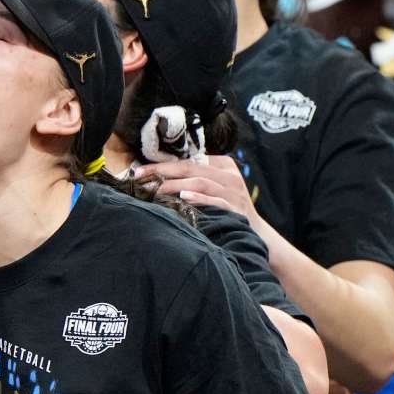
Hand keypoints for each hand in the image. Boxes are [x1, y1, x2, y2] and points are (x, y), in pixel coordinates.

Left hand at [136, 156, 263, 230]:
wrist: (255, 232)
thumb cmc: (226, 207)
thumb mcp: (214, 187)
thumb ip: (194, 178)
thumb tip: (156, 176)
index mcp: (223, 165)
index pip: (188, 161)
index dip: (163, 164)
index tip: (140, 170)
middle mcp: (229, 176)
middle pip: (191, 169)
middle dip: (162, 171)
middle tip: (139, 176)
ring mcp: (234, 192)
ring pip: (200, 183)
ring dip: (174, 185)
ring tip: (153, 189)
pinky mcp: (236, 208)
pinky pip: (216, 201)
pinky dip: (199, 198)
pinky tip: (184, 197)